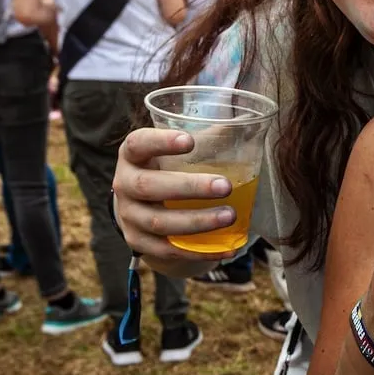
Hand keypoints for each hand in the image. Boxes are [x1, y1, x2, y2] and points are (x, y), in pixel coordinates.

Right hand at [113, 127, 235, 259]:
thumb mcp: (178, 152)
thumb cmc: (167, 169)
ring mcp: (129, 216)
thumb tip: (248, 123)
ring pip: (159, 222)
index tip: (190, 141)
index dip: (160, 142)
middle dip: (189, 187)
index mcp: (132, 156)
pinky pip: (168, 250)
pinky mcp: (138, 242)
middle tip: (226, 186)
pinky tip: (227, 248)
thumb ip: (207, 139)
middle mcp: (124, 185)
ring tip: (230, 216)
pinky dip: (199, 251)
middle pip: (149, 186)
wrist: (141, 205)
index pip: (137, 144)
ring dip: (197, 221)